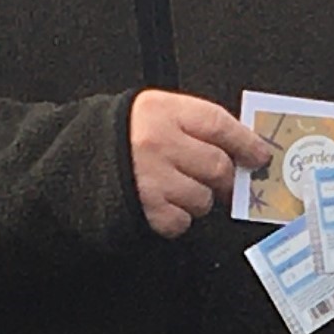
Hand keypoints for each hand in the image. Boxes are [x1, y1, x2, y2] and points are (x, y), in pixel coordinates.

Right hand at [129, 90, 270, 237]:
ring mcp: (150, 179)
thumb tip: (244, 146)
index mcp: (162, 111)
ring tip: (182, 187)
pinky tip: (165, 202)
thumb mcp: (156, 112)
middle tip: (225, 181)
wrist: (73, 160)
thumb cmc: (121, 135)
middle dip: (226, 178)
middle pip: (218, 167)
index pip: (219, 125)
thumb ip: (196, 124)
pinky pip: (181, 222)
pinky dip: (179, 217)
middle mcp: (157, 144)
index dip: (246, 143)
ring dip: (201, 199)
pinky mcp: (143, 210)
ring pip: (204, 199)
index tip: (260, 156)